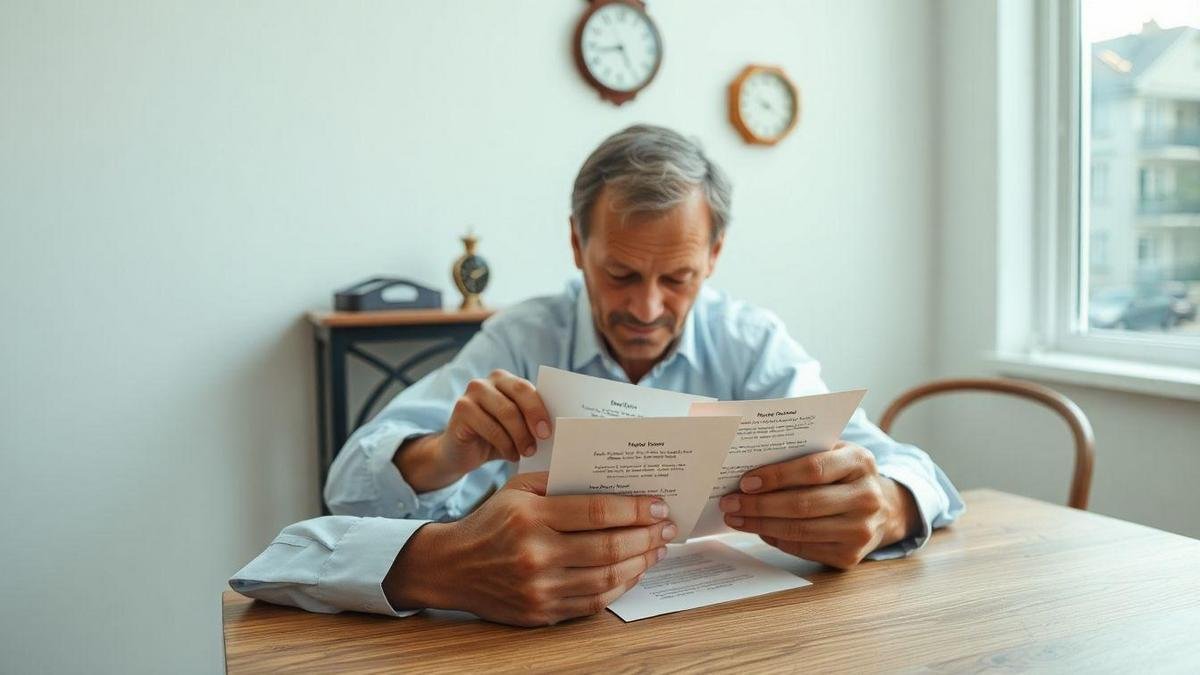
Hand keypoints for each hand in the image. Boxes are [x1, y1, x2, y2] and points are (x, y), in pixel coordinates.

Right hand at [384, 473, 675, 625]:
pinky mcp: (542, 612)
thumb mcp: (518, 489)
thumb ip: (560, 482)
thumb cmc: (491, 520)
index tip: (658, 506)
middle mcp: (536, 554)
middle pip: (608, 547)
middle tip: (667, 528)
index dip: (634, 509)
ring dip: (640, 562)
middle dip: (646, 536)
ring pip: (607, 577)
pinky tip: (633, 571)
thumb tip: (612, 481)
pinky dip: (620, 586)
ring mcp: (540, 588)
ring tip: (656, 549)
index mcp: (531, 516)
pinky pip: (593, 601)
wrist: (452, 567)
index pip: (596, 512)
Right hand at [396, 369, 549, 491]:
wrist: (461, 453)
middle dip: (534, 416)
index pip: (527, 387)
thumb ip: (531, 420)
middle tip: (543, 440)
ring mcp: (472, 393)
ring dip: (520, 436)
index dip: (540, 408)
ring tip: (527, 453)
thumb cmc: (495, 438)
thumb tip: (561, 426)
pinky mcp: (461, 409)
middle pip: (519, 392)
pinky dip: (505, 445)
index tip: (550, 430)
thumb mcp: (516, 427)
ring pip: (506, 412)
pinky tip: (511, 455)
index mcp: (504, 380)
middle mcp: (487, 382)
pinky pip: (490, 427)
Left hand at [719, 441, 919, 569]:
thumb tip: (750, 466)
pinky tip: (759, 529)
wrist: (884, 508)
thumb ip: (802, 452)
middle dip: (759, 505)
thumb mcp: (834, 452)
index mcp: (860, 462)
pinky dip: (776, 539)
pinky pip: (803, 548)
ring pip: (799, 530)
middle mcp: (867, 497)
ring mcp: (861, 530)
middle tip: (730, 502)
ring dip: (760, 525)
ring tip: (736, 517)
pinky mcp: (850, 556)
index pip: (813, 469)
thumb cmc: (844, 474)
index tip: (745, 481)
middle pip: (803, 504)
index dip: (776, 476)